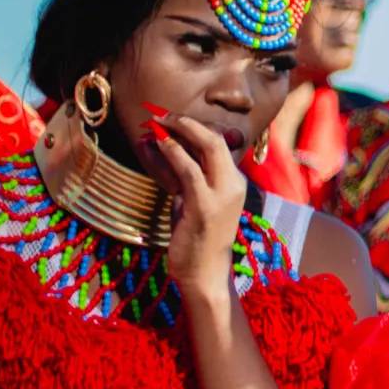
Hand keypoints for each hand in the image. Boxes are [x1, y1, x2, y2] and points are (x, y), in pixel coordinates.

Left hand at [148, 114, 247, 296]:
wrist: (205, 273)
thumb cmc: (196, 237)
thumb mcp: (189, 199)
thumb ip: (181, 174)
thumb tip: (159, 146)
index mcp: (234, 181)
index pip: (218, 143)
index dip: (193, 126)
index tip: (169, 117)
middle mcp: (234, 184)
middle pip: (216, 139)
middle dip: (187, 122)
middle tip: (161, 115)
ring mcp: (223, 195)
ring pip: (207, 147)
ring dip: (178, 131)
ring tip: (154, 124)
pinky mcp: (205, 206)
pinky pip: (188, 170)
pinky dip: (172, 153)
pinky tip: (157, 144)